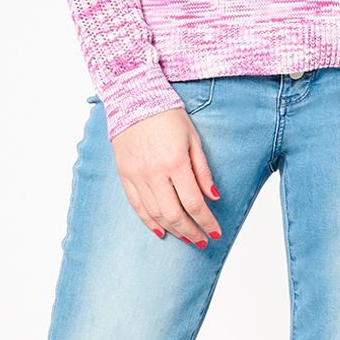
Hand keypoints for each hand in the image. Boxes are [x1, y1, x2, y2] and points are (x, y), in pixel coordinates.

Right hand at [111, 107, 223, 245]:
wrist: (134, 98)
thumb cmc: (167, 115)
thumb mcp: (193, 138)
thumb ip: (203, 170)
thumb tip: (212, 196)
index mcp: (176, 163)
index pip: (194, 203)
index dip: (206, 221)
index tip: (215, 232)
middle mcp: (155, 173)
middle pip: (175, 214)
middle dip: (191, 231)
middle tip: (202, 240)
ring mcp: (137, 175)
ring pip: (156, 214)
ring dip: (173, 230)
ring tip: (186, 238)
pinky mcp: (124, 174)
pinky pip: (137, 205)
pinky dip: (149, 221)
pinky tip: (161, 231)